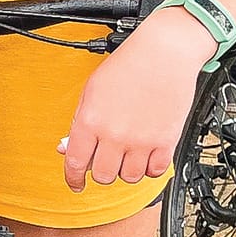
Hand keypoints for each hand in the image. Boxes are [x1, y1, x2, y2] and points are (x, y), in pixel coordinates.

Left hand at [59, 11, 208, 189]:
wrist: (164, 53)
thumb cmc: (127, 66)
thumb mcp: (90, 91)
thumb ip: (79, 122)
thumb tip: (69, 148)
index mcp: (90, 121)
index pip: (75, 163)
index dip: (73, 178)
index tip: (76, 184)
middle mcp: (115, 134)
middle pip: (103, 176)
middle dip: (101, 171)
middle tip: (105, 160)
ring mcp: (141, 140)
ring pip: (129, 177)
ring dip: (126, 170)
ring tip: (127, 155)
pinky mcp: (166, 141)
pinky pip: (155, 172)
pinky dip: (150, 169)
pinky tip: (146, 156)